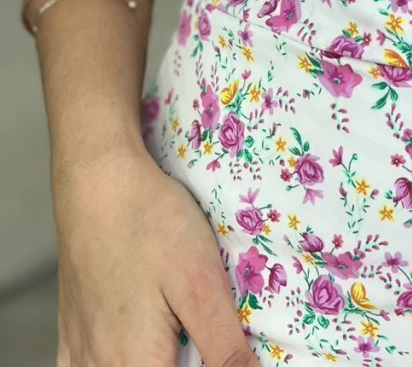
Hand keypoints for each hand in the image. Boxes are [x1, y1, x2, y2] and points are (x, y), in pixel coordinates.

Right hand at [52, 141, 259, 365]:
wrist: (98, 180)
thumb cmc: (153, 225)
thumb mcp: (202, 284)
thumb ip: (224, 347)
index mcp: (137, 365)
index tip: (223, 351)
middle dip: (180, 362)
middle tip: (203, 342)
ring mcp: (80, 350)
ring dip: (149, 363)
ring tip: (177, 345)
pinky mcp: (70, 329)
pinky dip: (104, 366)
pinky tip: (127, 354)